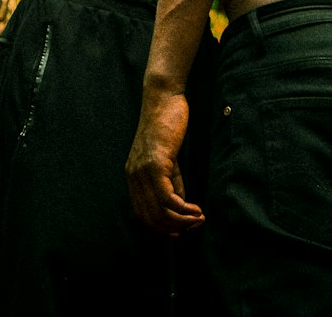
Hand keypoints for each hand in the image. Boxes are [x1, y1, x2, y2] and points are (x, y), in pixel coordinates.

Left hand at [126, 88, 202, 236]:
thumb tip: (181, 206)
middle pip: (150, 217)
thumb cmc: (167, 124)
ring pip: (159, 211)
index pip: (143, 214)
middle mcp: (133, 176)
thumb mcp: (169, 158)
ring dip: (181, 221)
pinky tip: (195, 210)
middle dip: (173, 228)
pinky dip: (183, 209)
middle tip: (194, 227)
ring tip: (198, 220)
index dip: (162, 227)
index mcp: (133, 175)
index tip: (180, 232)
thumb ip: (172, 181)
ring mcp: (142, 171)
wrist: (163, 98)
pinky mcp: (155, 164)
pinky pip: (167, 198)